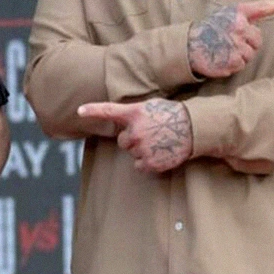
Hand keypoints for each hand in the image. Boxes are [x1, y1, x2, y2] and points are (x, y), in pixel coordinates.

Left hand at [77, 99, 192, 172]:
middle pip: (123, 141)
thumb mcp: (151, 107)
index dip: (92, 110)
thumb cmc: (173, 115)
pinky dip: (148, 163)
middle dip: (133, 139)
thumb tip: (121, 123)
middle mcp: (135, 131)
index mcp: (135, 113)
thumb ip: (133, 114)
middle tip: (151, 134)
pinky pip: (140, 166)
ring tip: (159, 142)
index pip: (109, 111)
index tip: (79, 111)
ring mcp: (142, 148)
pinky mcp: (150, 162)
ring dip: (142, 151)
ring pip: (133, 154)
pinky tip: (161, 153)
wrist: (194, 128)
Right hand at [187, 0, 273, 78]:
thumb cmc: (209, 30)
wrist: (189, 46)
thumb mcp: (225, 17)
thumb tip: (260, 26)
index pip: (261, 8)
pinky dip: (233, 65)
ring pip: (250, 55)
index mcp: (237, 14)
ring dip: (240, 56)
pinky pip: (241, 65)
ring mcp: (236, 45)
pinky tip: (222, 58)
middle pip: (258, 40)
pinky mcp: (233, 61)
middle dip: (249, 44)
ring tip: (224, 50)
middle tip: (232, 43)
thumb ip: (243, 19)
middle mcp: (238, 27)